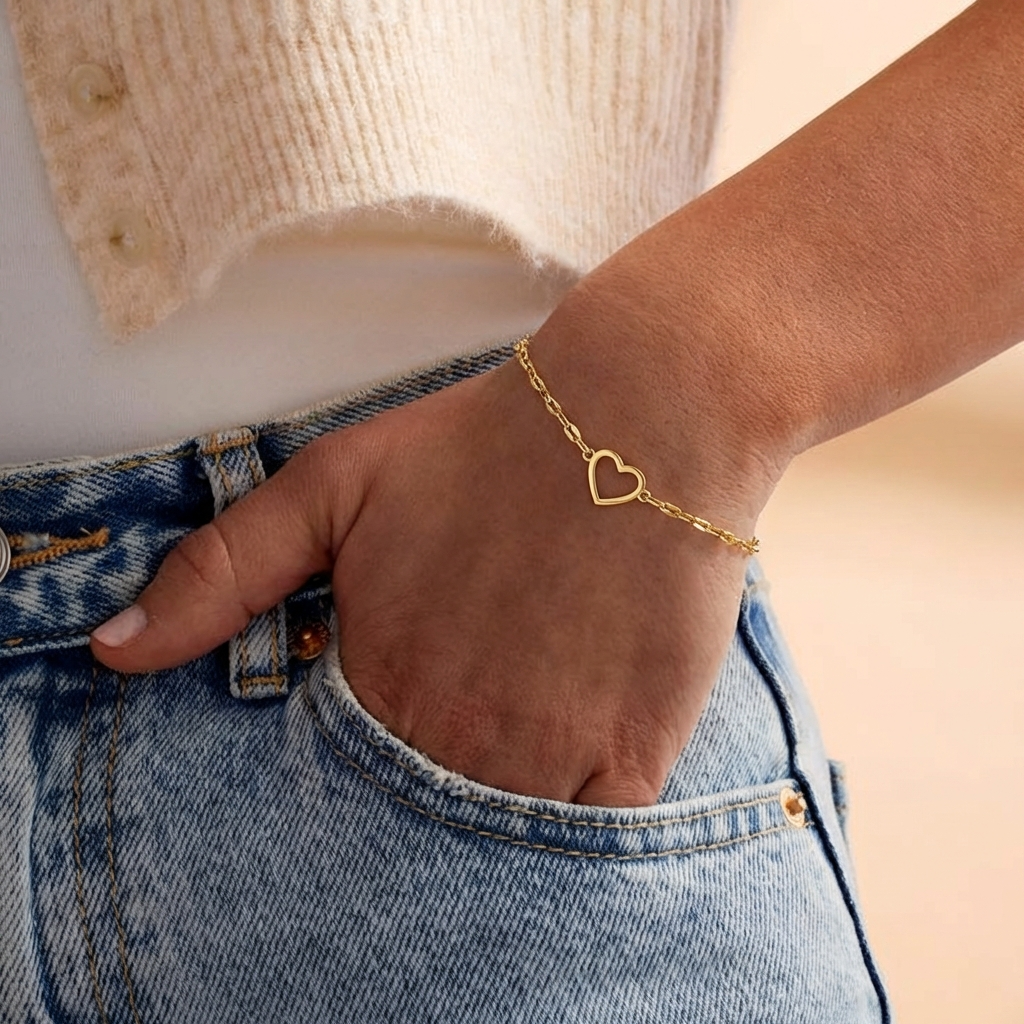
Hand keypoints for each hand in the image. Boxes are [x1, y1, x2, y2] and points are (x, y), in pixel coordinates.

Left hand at [89, 283, 780, 806]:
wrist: (637, 419)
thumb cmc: (482, 447)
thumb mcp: (330, 487)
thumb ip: (221, 574)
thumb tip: (114, 655)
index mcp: (376, 682)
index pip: (338, 781)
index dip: (365, 748)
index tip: (396, 703)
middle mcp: (454, 735)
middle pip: (421, 816)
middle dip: (432, 767)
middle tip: (468, 697)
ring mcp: (546, 754)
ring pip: (499, 833)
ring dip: (500, 791)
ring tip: (520, 711)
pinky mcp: (634, 755)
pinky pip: (589, 832)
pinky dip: (573, 806)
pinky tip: (573, 738)